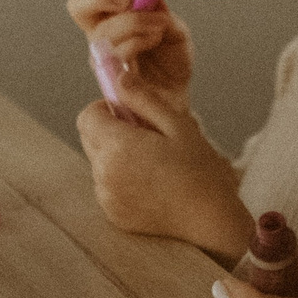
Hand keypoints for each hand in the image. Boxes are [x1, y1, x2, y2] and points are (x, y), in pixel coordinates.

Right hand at [67, 0, 195, 107]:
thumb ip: (161, 12)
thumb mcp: (175, 30)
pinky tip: (155, 40)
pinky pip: (113, 53)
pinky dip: (136, 41)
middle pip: (79, 6)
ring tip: (160, 26)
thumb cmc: (171, 64)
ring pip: (102, 29)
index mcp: (112, 19)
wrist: (176, 97)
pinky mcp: (108, 77)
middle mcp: (100, 36)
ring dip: (134, 21)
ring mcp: (101, 56)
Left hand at [74, 71, 253, 258]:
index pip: (87, 116)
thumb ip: (143, 98)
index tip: (130, 113)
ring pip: (98, 162)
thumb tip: (118, 78)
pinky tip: (152, 183)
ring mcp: (106, 196)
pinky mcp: (112, 213)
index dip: (106, 109)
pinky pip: (107, 186)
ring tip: (154, 162)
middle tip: (146, 136)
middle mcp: (104, 173)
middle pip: (89, 138)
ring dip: (116, 155)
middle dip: (110, 130)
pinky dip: (121, 179)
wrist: (210, 220)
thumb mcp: (178, 124)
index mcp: (118, 146)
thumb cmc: (200, 170)